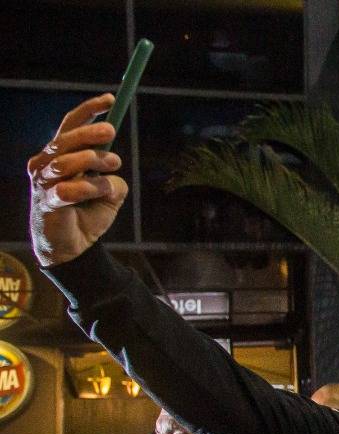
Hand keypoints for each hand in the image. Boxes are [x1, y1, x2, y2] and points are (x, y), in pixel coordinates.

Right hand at [29, 93, 128, 266]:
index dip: (88, 111)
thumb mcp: (109, 192)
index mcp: (60, 155)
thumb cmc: (88, 213)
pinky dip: (90, 188)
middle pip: (66, 139)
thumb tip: (112, 169)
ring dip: (94, 161)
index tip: (110, 99)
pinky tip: (102, 191)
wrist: (73, 247)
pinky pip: (69, 189)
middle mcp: (46, 164)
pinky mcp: (47, 202)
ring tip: (114, 166)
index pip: (70, 126)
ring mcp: (43, 183)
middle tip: (111, 133)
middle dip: (90, 133)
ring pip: (67, 161)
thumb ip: (112, 177)